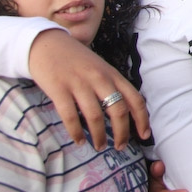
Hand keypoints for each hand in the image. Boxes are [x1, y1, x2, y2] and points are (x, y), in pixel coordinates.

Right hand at [28, 29, 149, 149]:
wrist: (47, 44)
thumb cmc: (77, 60)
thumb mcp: (100, 69)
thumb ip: (112, 86)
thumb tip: (125, 113)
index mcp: (112, 74)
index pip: (135, 98)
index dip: (142, 119)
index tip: (144, 135)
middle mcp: (99, 78)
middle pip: (118, 110)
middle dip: (122, 132)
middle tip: (121, 146)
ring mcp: (79, 83)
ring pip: (95, 116)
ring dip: (99, 136)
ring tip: (99, 147)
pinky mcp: (59, 89)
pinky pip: (70, 116)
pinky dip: (76, 132)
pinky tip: (78, 140)